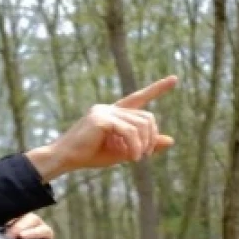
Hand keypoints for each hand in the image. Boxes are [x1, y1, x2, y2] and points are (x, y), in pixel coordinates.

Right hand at [26, 76, 176, 181]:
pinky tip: (131, 158)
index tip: (174, 79)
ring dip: (142, 145)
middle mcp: (109, 108)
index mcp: (112, 113)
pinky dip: (134, 146)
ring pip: (139, 125)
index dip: (157, 89)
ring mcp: (104, 112)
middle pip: (145, 117)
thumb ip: (144, 144)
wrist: (64, 159)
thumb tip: (171, 140)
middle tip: (144, 156)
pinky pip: (129, 132)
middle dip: (150, 137)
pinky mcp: (101, 119)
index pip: (138, 98)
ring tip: (136, 159)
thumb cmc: (89, 156)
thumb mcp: (122, 151)